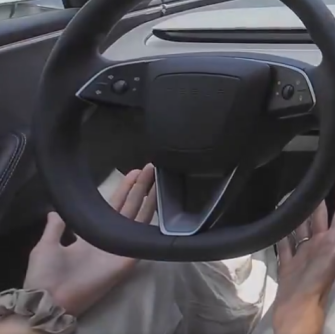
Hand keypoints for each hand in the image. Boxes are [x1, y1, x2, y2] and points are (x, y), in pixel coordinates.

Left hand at [23, 164, 156, 316]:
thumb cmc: (46, 273)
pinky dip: (152, 219)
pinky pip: (142, 236)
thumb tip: (56, 211)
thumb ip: (56, 227)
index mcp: (91, 235)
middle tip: (149, 167)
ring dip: (148, 197)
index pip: (112, 207)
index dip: (122, 190)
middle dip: (139, 187)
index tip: (130, 173)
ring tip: (156, 177)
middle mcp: (109, 238)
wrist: (51, 297)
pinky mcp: (128, 258)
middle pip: (129, 207)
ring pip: (139, 216)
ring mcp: (121, 246)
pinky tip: (159, 203)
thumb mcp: (46, 245)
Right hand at [272, 176, 334, 333]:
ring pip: (301, 231)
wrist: (298, 309)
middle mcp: (319, 246)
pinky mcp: (288, 266)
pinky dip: (281, 236)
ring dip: (297, 217)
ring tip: (292, 200)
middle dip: (317, 202)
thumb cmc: (319, 281)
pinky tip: (277, 226)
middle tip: (312, 183)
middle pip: (318, 219)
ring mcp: (303, 256)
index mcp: (332, 241)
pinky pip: (284, 247)